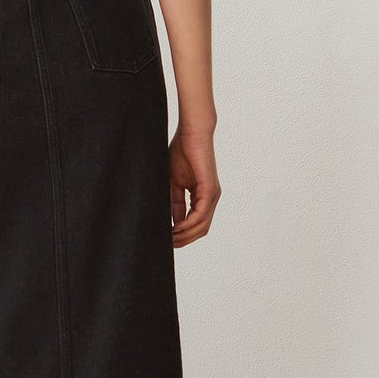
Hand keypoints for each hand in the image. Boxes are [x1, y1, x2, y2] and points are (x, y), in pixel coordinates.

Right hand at [168, 124, 218, 246]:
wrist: (191, 133)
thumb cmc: (181, 152)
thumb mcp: (174, 183)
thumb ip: (175, 203)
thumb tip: (173, 222)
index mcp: (202, 196)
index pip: (196, 223)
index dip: (182, 235)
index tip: (166, 241)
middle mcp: (210, 198)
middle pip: (201, 229)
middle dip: (184, 240)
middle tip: (167, 244)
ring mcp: (212, 195)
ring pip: (202, 225)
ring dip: (185, 235)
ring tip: (170, 238)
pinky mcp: (209, 189)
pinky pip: (200, 214)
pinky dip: (188, 224)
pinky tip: (176, 228)